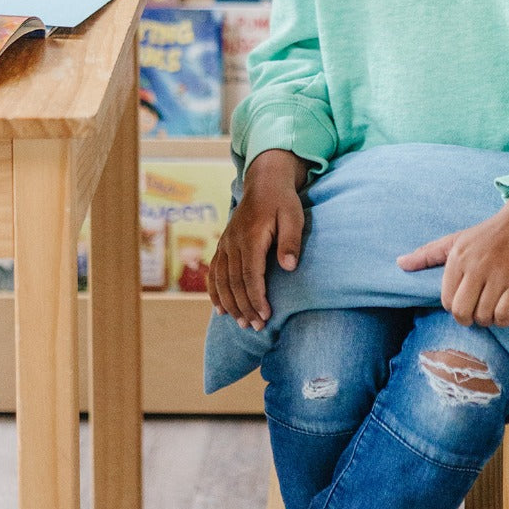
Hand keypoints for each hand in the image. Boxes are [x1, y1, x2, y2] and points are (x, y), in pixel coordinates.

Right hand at [208, 149, 308, 329]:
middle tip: (257, 328)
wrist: (264, 181)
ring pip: (222, 280)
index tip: (266, 316)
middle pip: (235, 282)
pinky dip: (215, 292)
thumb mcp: (294, 216)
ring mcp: (226, 243)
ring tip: (242, 323)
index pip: (251, 275)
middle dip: (245, 307)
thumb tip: (289, 267)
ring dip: (230, 304)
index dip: (256, 298)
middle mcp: (233, 242)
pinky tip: (220, 309)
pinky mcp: (223, 244)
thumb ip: (290, 241)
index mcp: (250, 237)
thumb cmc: (283, 200)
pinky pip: (214, 272)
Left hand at [397, 190, 508, 327]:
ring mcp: (499, 276)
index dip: (455, 306)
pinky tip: (505, 311)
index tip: (465, 300)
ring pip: (484, 316)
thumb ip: (427, 254)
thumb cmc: (488, 234)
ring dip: (487, 320)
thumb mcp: (456, 240)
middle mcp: (476, 267)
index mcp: (458, 258)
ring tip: (492, 309)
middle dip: (468, 319)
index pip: (446, 301)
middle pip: (462, 312)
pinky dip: (503, 320)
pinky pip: (504, 315)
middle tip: (476, 312)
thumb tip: (399, 263)